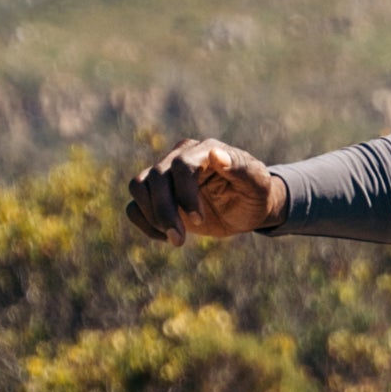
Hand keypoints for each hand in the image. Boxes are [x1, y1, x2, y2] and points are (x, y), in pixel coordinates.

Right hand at [125, 138, 284, 243]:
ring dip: (151, 216)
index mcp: (203, 151)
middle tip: (180, 241)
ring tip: (174, 239)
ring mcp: (164, 175)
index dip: (185, 193)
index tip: (198, 220)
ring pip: (138, 187)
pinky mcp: (155, 195)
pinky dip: (143, 222)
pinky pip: (133, 205)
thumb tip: (217, 155)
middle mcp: (179, 157)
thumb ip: (240, 168)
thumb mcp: (257, 183)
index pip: (181, 165)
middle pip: (156, 177)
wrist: (247, 208)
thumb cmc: (255, 193)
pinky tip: (165, 237)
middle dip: (165, 212)